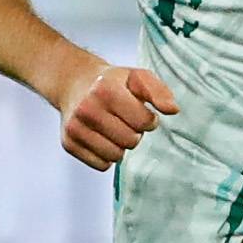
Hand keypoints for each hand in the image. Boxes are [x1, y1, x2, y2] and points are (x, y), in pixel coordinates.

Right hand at [51, 57, 178, 170]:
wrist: (75, 83)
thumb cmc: (111, 83)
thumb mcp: (137, 77)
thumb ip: (159, 91)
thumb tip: (173, 110)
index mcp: (105, 90)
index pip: (144, 122)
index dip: (148, 119)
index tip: (140, 111)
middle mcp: (87, 109)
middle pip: (130, 141)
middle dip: (134, 133)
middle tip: (125, 120)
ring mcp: (75, 128)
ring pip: (115, 156)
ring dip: (120, 146)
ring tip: (114, 129)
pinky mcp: (69, 143)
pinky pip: (101, 165)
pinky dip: (106, 156)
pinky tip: (102, 138)